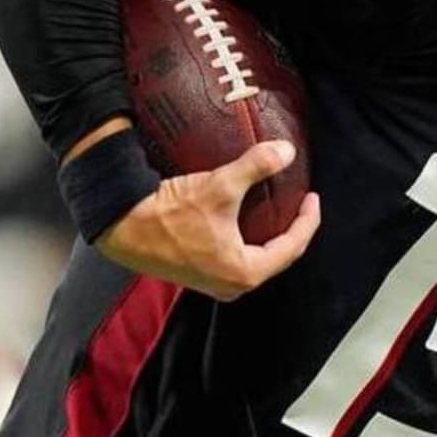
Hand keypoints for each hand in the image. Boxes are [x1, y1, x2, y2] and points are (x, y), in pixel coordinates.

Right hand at [96, 140, 320, 301]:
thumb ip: (257, 166)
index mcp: (245, 272)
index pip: (292, 247)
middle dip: (293, 229)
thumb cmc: (172, 213)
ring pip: (257, 259)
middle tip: (299, 202)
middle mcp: (232, 286)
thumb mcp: (220, 186)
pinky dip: (250, 240)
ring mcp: (215, 284)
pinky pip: (238, 259)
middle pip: (278, 256)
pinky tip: (248, 219)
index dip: (308, 220)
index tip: (312, 197)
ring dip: (270, 235)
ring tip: (278, 208)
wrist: (123, 226)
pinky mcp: (200, 275)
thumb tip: (287, 151)